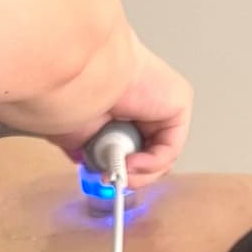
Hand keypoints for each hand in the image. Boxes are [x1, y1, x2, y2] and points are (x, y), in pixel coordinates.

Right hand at [52, 38, 192, 186]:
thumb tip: (91, 163)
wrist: (84, 73)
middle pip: (150, 153)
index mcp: (122, 102)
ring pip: (162, 155)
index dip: (121, 168)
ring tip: (118, 171)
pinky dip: (151, 163)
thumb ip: (89, 149)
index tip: (105, 176)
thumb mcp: (79, 133)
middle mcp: (145, 99)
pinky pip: (170, 146)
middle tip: (112, 178)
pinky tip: (131, 163)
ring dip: (140, 173)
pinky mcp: (178, 101)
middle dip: (132, 174)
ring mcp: (163, 100)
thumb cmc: (74, 91)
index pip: (132, 145)